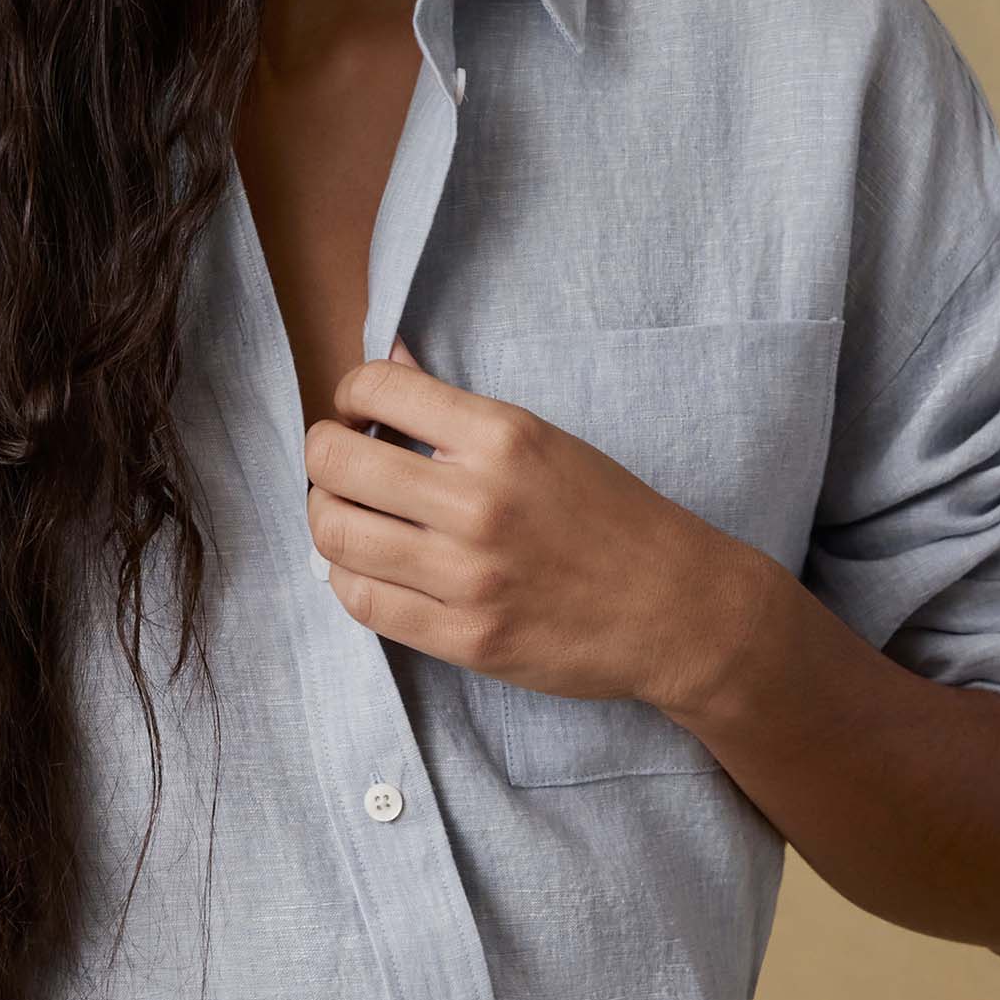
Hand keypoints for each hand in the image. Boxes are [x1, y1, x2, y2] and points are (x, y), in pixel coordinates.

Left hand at [301, 334, 766, 722]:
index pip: (378, 388)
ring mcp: (469, 577)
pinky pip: (364, 603)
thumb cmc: (613, 516)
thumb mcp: (546, 440)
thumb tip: (390, 361)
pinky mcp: (466, 638)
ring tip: (347, 515)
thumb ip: (459, 409)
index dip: (351, 395)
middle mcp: (479, 502)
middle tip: (341, 465)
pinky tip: (368, 566)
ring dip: (326, 516)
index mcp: (503, 438)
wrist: (676, 608)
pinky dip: (348, 577)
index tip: (360, 413)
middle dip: (323, 454)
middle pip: (336, 463)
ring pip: (336, 536)